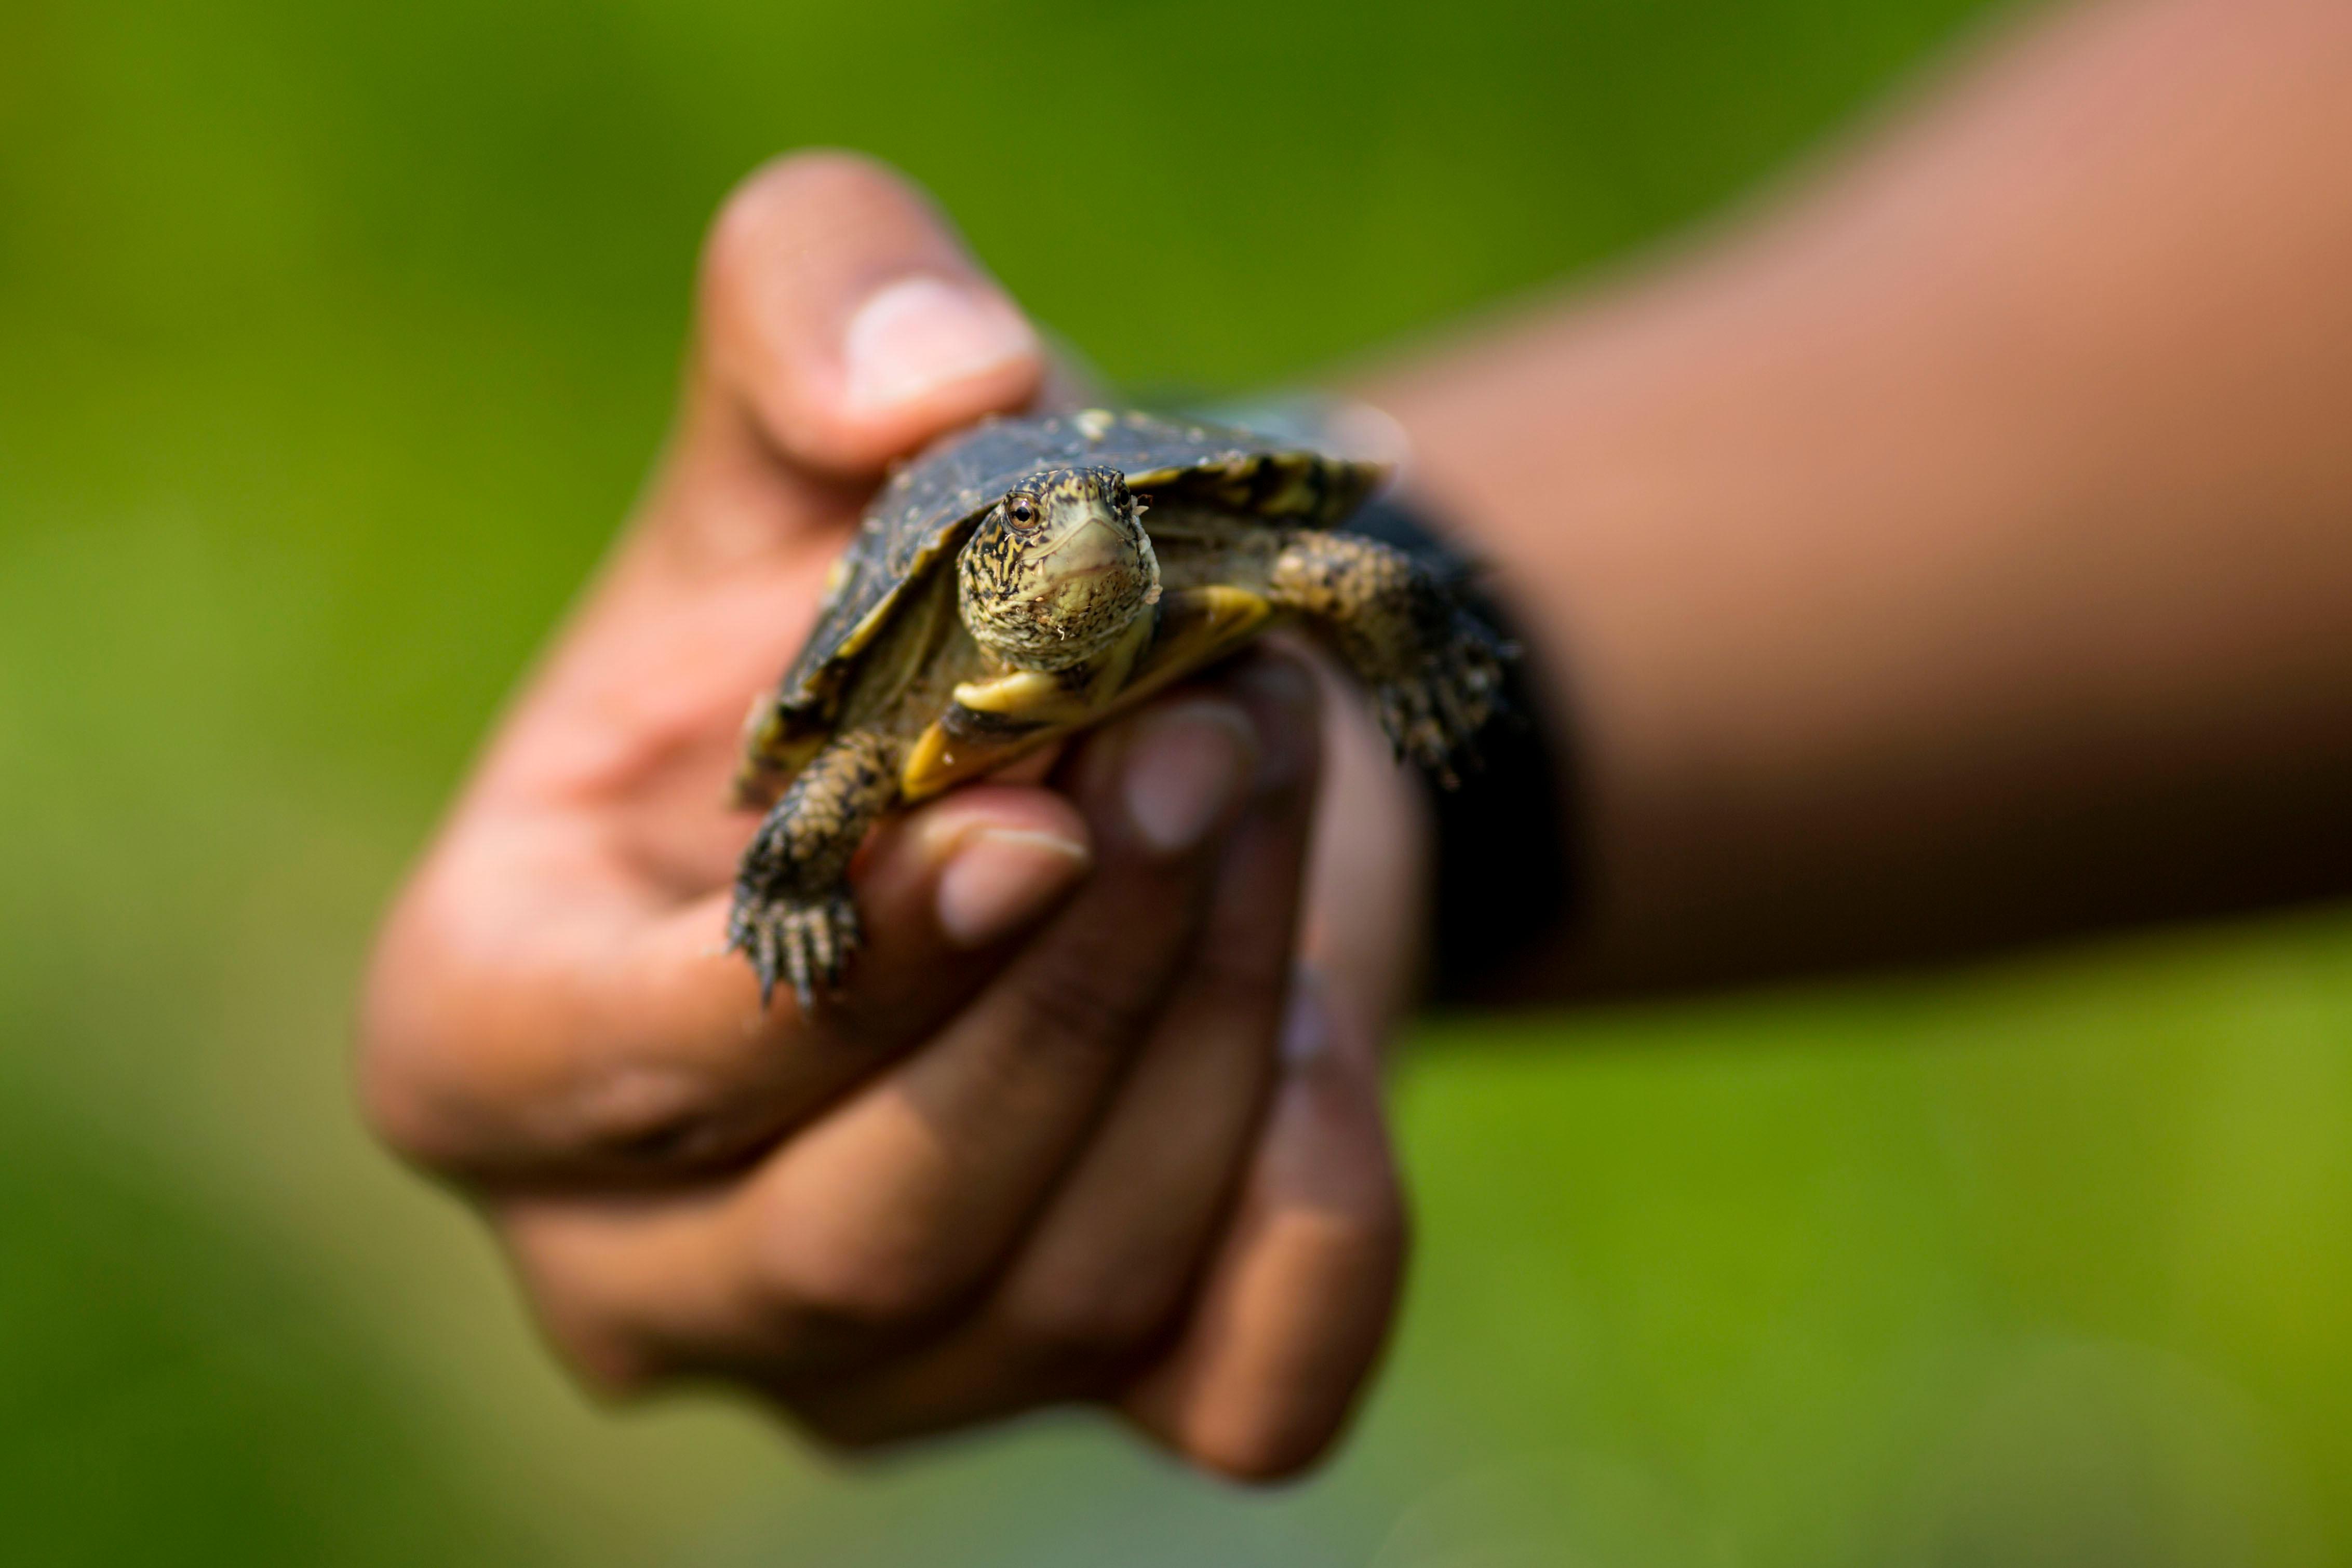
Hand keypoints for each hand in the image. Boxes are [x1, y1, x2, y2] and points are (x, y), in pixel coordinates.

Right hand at [357, 152, 1424, 1478]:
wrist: (1118, 731)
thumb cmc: (922, 590)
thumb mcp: (843, 396)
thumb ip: (821, 295)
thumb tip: (933, 378)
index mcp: (500, 1027)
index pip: (600, 1078)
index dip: (829, 977)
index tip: (1030, 818)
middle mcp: (649, 1250)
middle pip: (858, 1225)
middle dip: (1075, 984)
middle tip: (1218, 738)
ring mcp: (873, 1366)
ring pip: (1059, 1296)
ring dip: (1216, 1024)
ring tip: (1274, 787)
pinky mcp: (1091, 1392)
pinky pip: (1238, 1400)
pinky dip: (1325, 1230)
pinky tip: (1336, 1046)